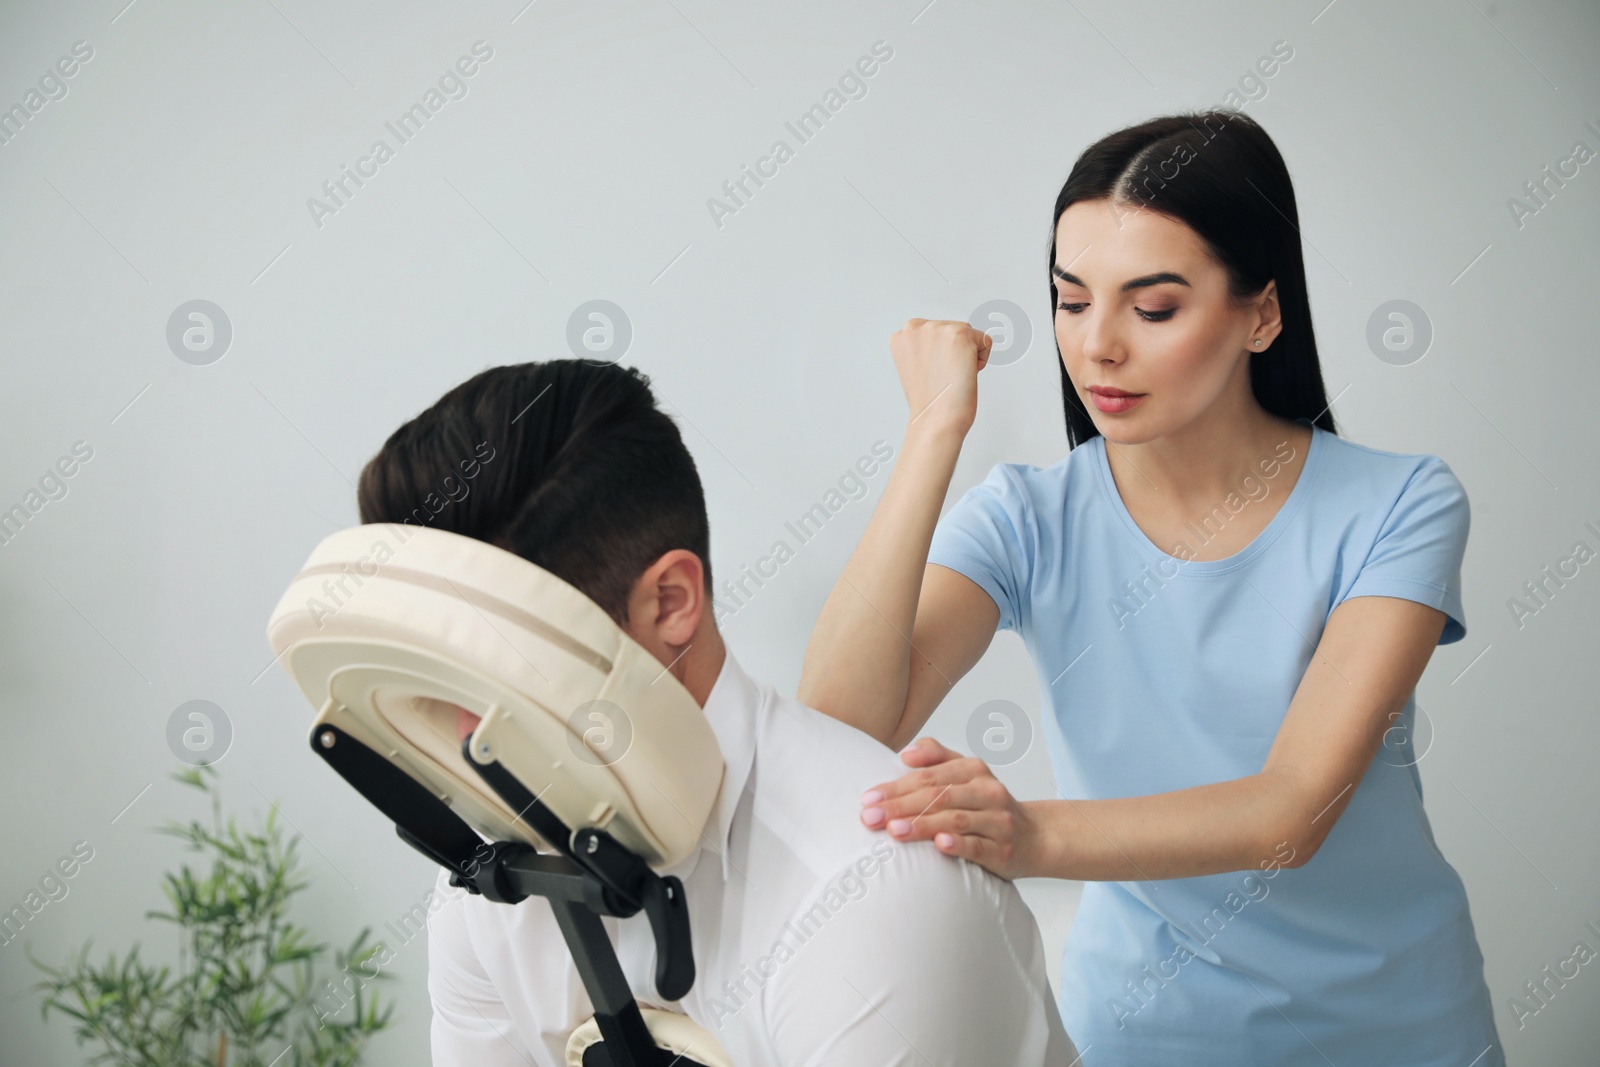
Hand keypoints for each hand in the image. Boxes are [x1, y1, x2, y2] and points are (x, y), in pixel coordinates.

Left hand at [858, 737, 1039, 879]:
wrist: (1034, 836)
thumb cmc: (986, 804)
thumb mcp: (965, 773)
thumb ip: (935, 756)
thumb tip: (904, 753)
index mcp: (974, 769)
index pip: (928, 776)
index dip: (896, 787)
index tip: (868, 799)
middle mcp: (987, 791)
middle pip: (938, 796)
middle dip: (900, 806)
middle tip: (870, 818)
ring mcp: (998, 821)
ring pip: (956, 819)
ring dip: (922, 824)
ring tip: (894, 830)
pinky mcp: (1004, 850)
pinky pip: (979, 846)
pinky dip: (958, 844)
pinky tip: (939, 844)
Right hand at [889, 319, 992, 439]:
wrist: (935, 421)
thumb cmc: (929, 403)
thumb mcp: (916, 367)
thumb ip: (925, 348)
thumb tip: (946, 342)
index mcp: (902, 335)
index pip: (936, 334)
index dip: (940, 358)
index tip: (932, 375)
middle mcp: (915, 327)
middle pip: (953, 330)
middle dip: (955, 354)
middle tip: (942, 378)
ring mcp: (937, 328)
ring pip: (970, 336)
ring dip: (967, 357)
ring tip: (951, 376)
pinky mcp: (959, 333)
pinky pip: (986, 341)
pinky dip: (982, 360)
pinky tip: (964, 374)